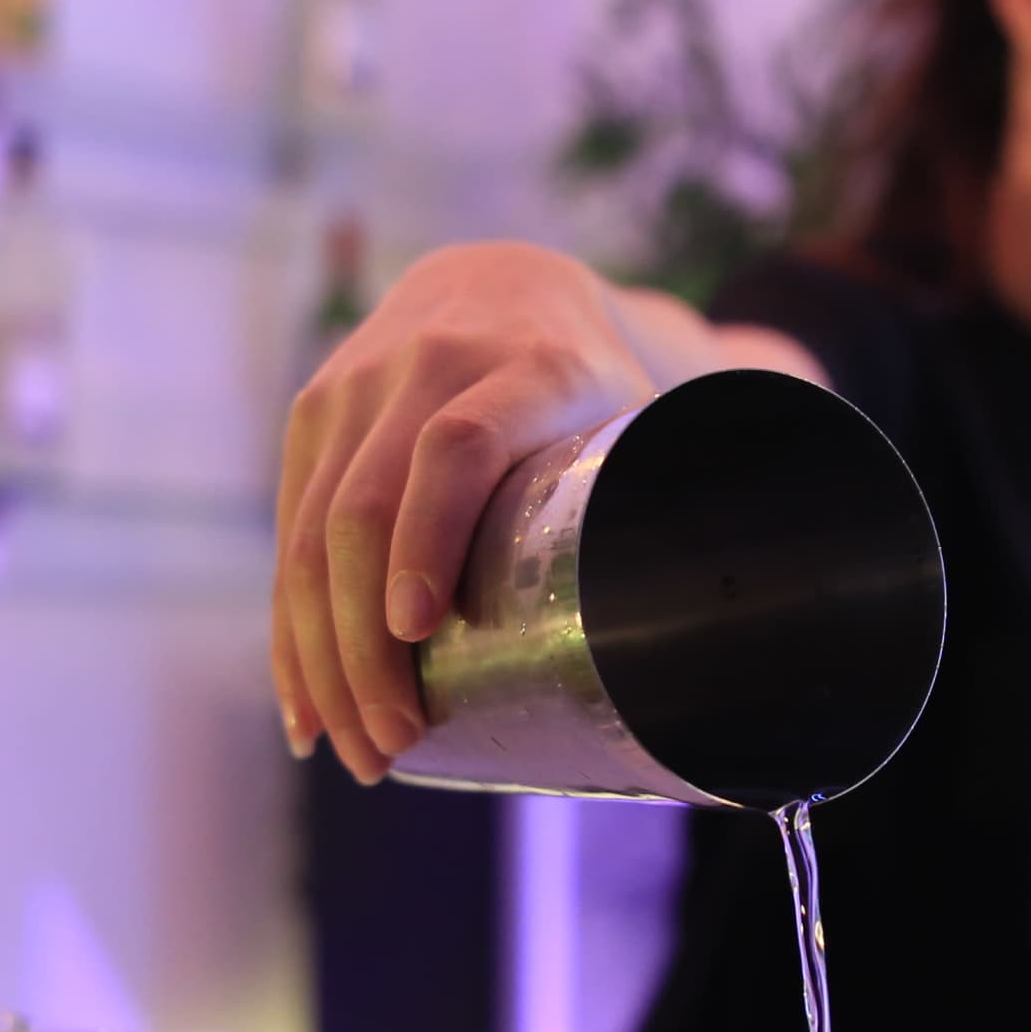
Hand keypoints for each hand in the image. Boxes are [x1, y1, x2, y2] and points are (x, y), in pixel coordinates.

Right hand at [273, 242, 658, 782]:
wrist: (499, 282)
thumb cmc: (593, 387)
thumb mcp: (639, 421)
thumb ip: (675, 509)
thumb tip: (743, 662)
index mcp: (530, 363)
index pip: (457, 445)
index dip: (430, 535)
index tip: (420, 629)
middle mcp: (429, 363)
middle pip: (369, 509)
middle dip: (367, 644)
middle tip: (394, 742)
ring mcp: (358, 386)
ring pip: (314, 531)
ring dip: (323, 656)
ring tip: (355, 749)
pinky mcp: (313, 415)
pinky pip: (288, 531)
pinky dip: (291, 629)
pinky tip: (304, 705)